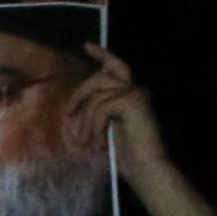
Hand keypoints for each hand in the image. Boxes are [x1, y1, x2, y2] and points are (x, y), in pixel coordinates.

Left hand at [63, 44, 172, 178]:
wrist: (148, 170)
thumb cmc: (128, 158)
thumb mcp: (106, 131)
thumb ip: (97, 113)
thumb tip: (74, 108)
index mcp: (131, 94)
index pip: (116, 66)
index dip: (102, 54)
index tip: (87, 45)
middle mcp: (136, 90)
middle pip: (99, 77)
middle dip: (79, 95)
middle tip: (68, 115)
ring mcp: (136, 94)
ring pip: (97, 95)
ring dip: (86, 121)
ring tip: (86, 143)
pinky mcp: (133, 101)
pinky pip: (101, 108)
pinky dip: (94, 127)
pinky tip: (99, 144)